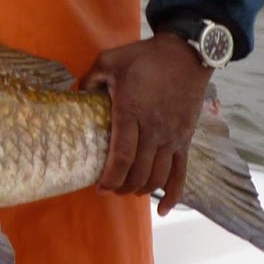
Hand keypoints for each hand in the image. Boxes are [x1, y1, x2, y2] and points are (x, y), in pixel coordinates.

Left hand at [78, 33, 211, 213]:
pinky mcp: (186, 139)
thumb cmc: (145, 57)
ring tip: (127, 190)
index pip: (121, 156)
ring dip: (141, 189)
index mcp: (131, 112)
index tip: (99, 186)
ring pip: (157, 176)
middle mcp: (153, 130)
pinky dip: (173, 195)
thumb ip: (90, 79)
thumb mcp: (109, 60)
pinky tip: (163, 209)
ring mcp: (172, 137)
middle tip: (109, 188)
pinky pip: (181, 173)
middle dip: (121, 186)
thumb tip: (77, 96)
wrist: (186, 54)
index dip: (110, 177)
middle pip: (138, 172)